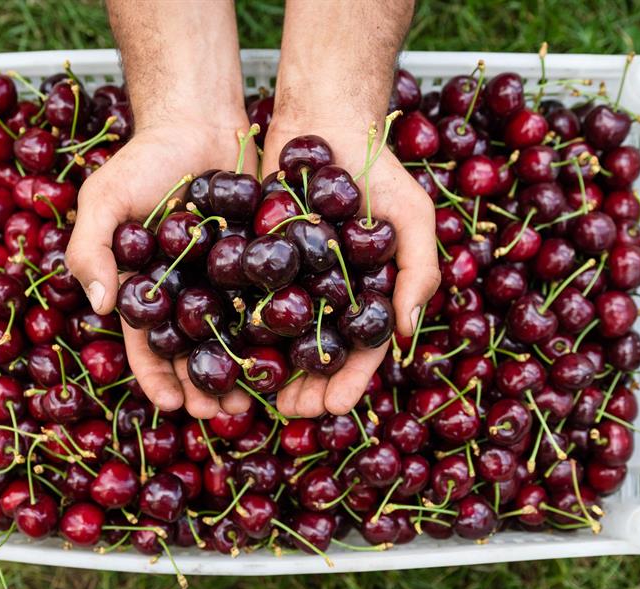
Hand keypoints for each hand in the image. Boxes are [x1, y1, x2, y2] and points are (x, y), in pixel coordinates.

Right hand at [66, 119, 257, 417]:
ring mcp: (225, 281)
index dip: (159, 376)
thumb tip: (98, 306)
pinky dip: (279, 327)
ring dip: (246, 368)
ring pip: (237, 335)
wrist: (199, 121)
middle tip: (226, 412)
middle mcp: (187, 293)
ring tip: (262, 396)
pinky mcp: (260, 263)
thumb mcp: (105, 198)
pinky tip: (294, 352)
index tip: (176, 405)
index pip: (148, 343)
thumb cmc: (144, 159)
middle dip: (208, 384)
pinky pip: (269, 300)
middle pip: (197, 350)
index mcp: (147, 289)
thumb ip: (93, 247)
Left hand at [262, 117, 439, 417]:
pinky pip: (242, 298)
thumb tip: (407, 333)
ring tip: (253, 397)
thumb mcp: (411, 215)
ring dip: (266, 368)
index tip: (332, 407)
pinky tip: (221, 352)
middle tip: (287, 413)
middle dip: (303, 386)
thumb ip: (417, 269)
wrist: (323, 123)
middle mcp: (326, 295)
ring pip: (275, 335)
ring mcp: (288, 280)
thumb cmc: (378, 171)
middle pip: (314, 351)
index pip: (359, 348)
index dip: (349, 381)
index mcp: (365, 294)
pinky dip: (233, 326)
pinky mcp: (252, 260)